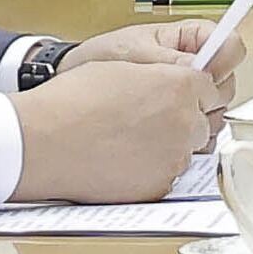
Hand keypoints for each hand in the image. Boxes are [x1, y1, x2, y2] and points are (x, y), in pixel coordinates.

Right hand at [13, 26, 223, 204]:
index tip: (178, 97)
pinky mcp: (159, 185)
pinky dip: (152, 169)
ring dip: (167, 146)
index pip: (209, 89)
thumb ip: (160, 75)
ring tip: (130, 141)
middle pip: (202, 122)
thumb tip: (173, 81)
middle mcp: (184, 122)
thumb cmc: (71, 102)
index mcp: (180, 86)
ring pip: (186, 151)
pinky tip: (124, 160)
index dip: (190, 92)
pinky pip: (167, 175)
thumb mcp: (122, 67)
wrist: (42, 142)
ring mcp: (174, 157)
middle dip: (182, 120)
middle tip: (149, 121)